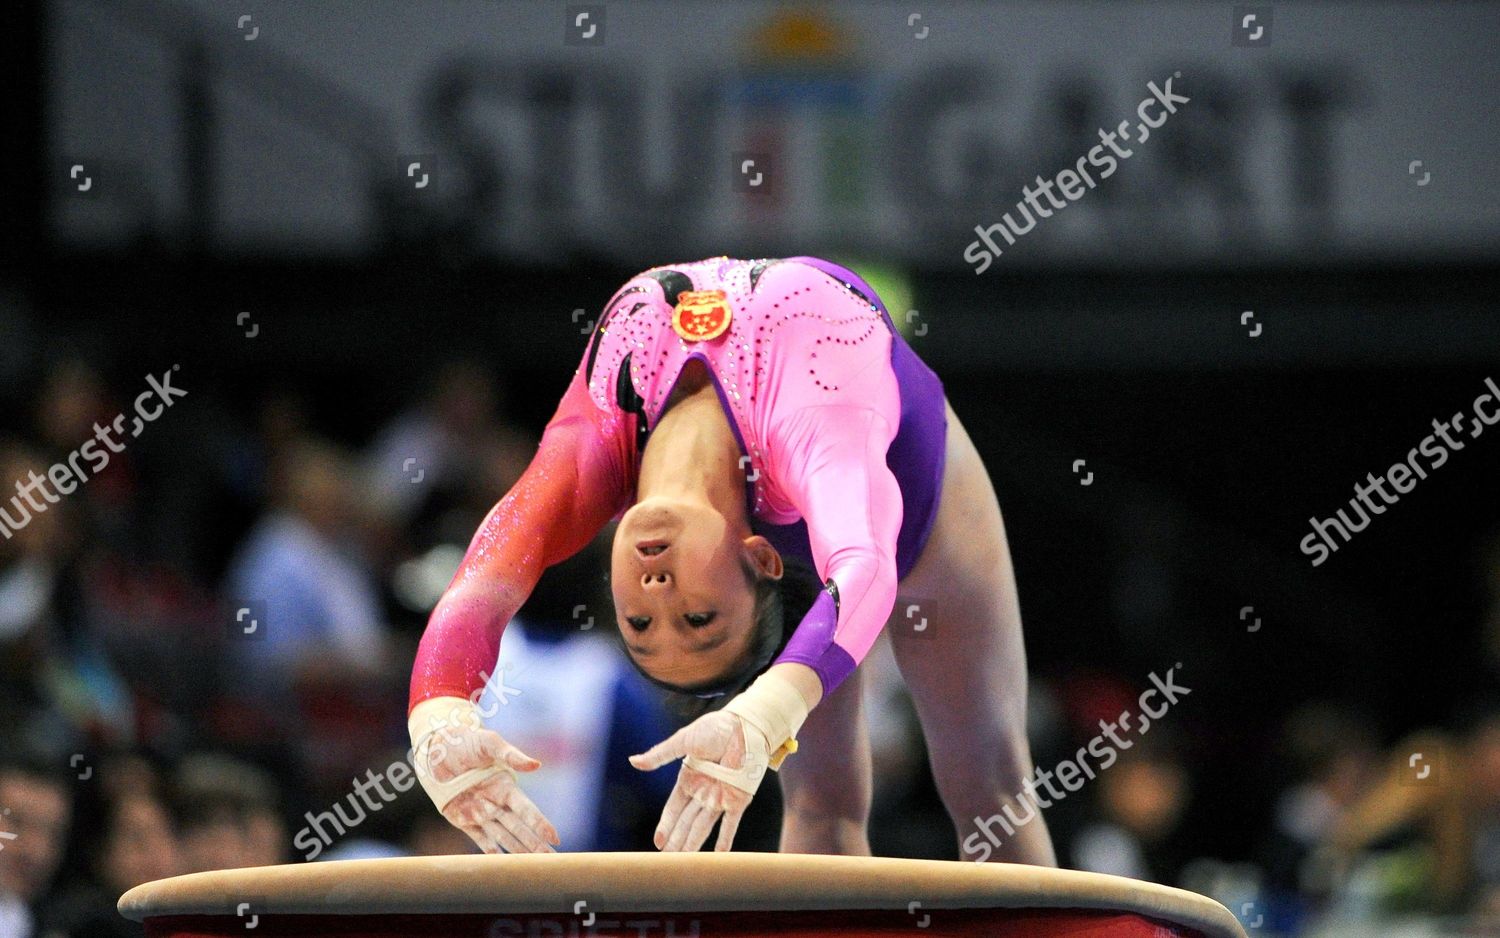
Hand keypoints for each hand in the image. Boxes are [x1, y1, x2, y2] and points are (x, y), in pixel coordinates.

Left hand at [421, 722, 559, 853]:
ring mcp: (480, 812)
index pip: (527, 809)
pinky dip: (491, 851)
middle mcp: (496, 802)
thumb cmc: (466, 740)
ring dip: (518, 851)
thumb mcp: (490, 743)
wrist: (437, 747)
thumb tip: (536, 765)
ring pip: (503, 837)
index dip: (540, 824)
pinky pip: (480, 838)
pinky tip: (502, 864)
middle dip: (536, 844)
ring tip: (533, 866)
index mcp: (505, 786)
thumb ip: (512, 755)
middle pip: (520, 828)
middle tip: (552, 860)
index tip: (555, 838)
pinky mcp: (463, 819)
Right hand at [629, 710, 754, 851]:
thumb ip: (660, 755)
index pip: (674, 808)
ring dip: (694, 844)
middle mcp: (703, 791)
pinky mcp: (738, 799)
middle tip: (668, 860)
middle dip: (677, 840)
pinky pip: (730, 823)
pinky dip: (725, 839)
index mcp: (689, 779)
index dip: (666, 825)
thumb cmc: (713, 729)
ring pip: (703, 826)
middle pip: (686, 822)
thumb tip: (632, 761)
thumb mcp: (683, 741)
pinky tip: (719, 856)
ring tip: (684, 862)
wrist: (743, 726)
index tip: (658, 843)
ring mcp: (721, 796)